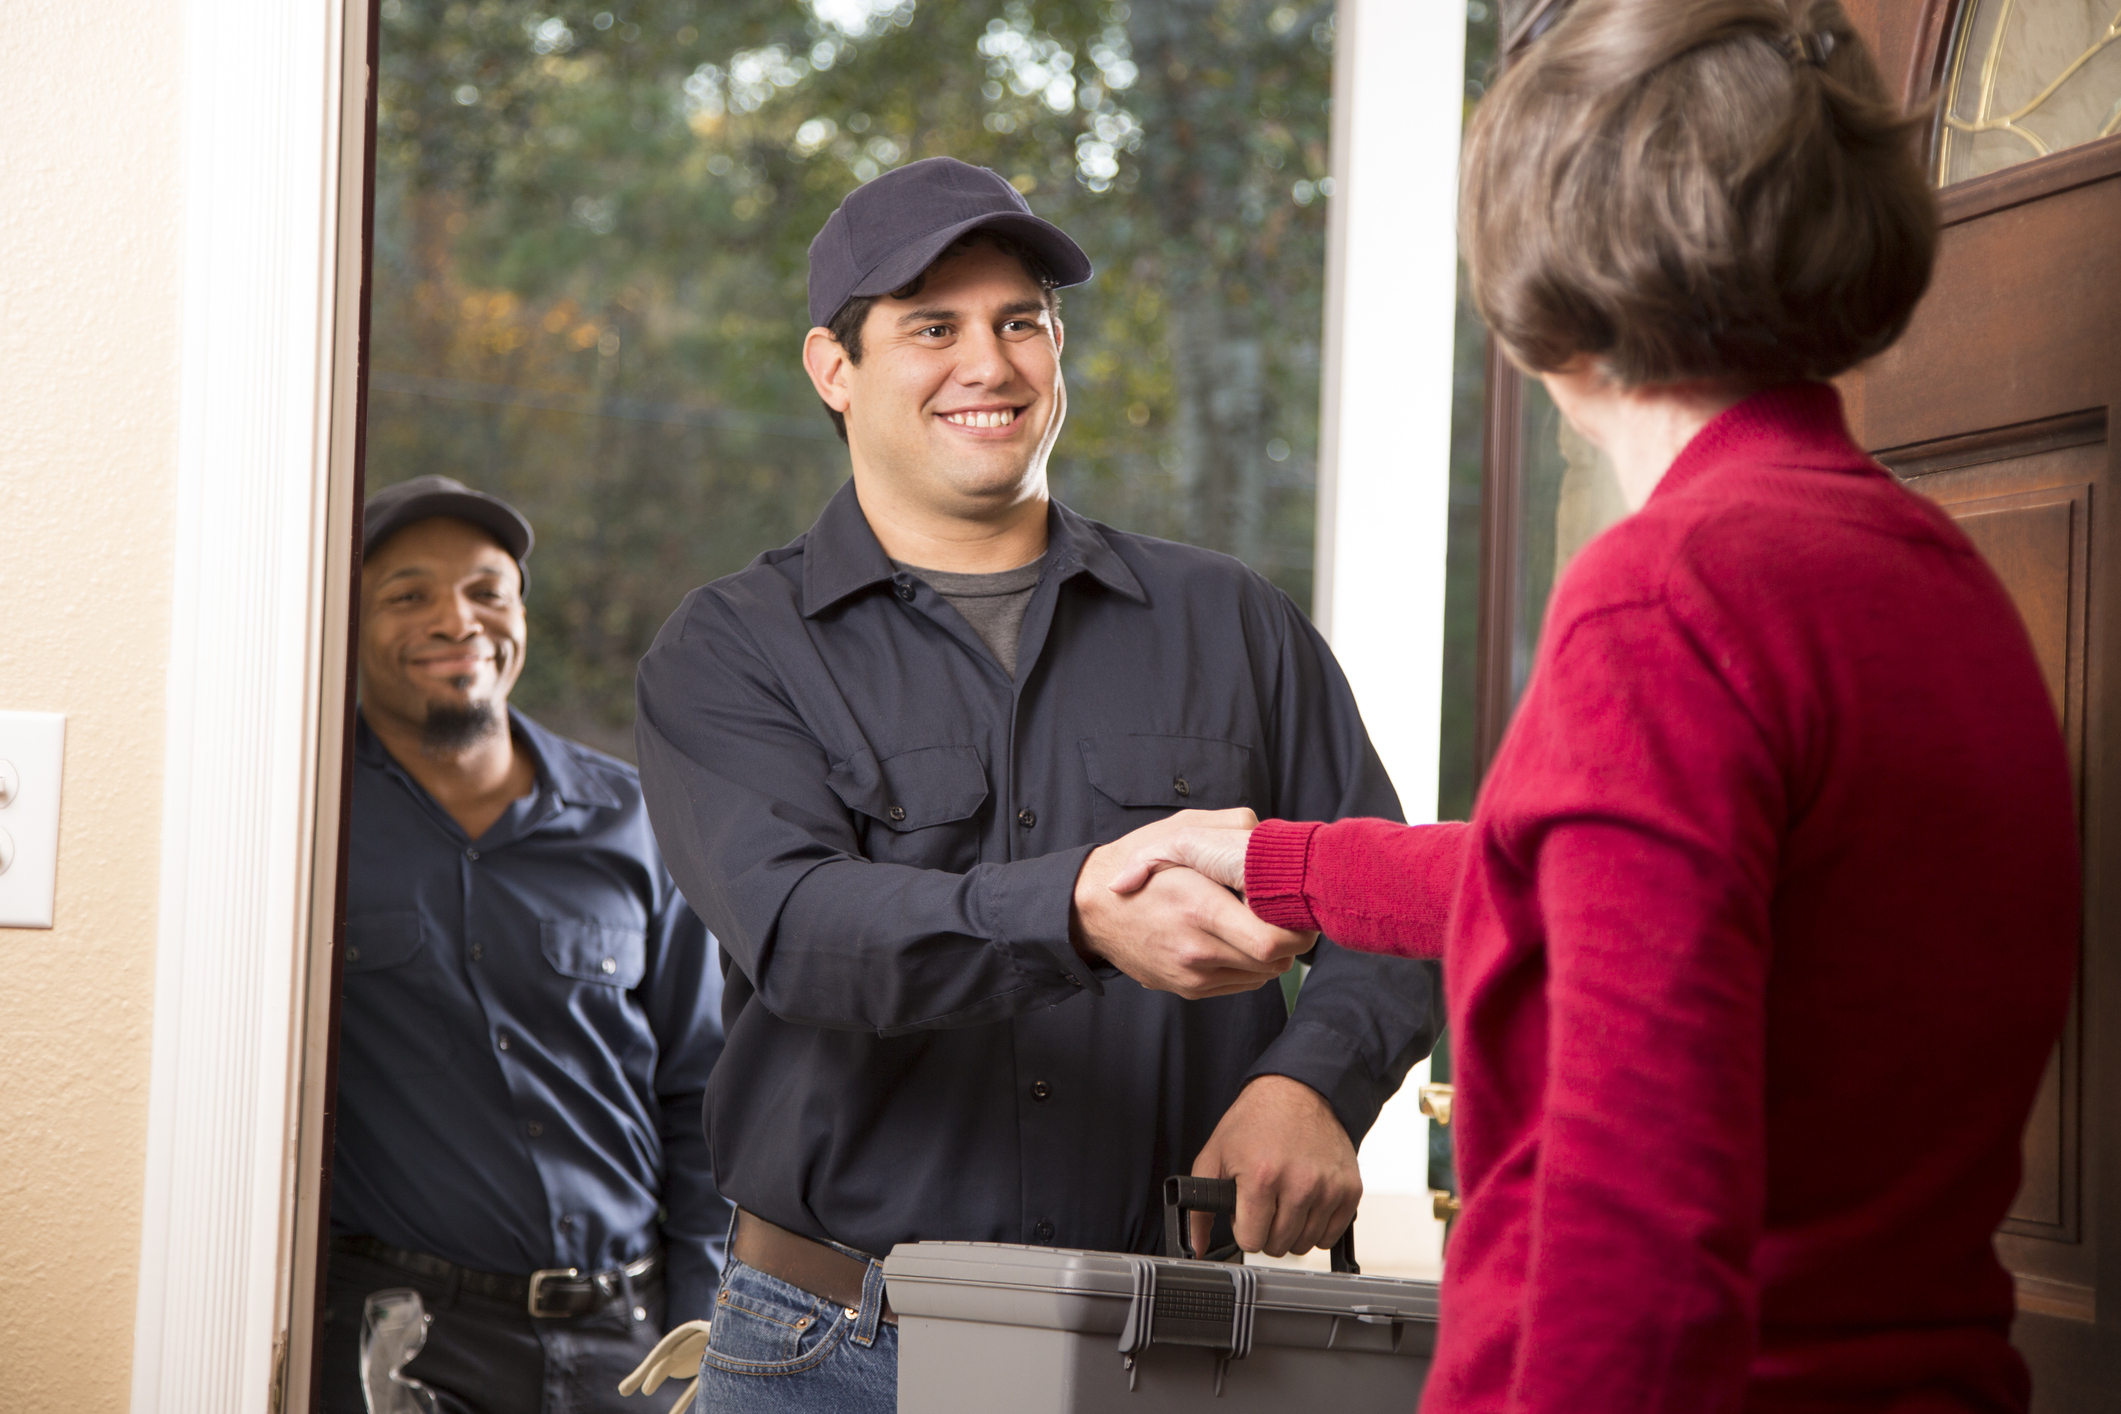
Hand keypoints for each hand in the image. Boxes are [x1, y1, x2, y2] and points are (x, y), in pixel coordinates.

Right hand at [1072, 820, 1314, 998]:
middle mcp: (1197, 950)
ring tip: (1256, 921)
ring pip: (1263, 975)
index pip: (1271, 940)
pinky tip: (1236, 937)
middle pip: (1274, 961)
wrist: (1090, 911)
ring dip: (1271, 951)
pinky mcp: (1190, 989)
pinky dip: (1250, 964)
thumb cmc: (1137, 866)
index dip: (1294, 925)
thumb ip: (1231, 827)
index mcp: (1199, 909)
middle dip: (1289, 937)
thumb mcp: (1180, 831)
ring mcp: (1193, 975)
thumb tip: (1272, 841)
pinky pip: (1242, 983)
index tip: (1292, 904)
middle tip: (1283, 910)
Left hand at [1190, 1075, 1360, 1258]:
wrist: (1299, 1092)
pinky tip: (1306, 1204)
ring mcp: (1329, 1188)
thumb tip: (1197, 1245)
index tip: (1246, 1213)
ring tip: (1285, 1201)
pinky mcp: (1351, 1189)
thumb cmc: (1257, 1120)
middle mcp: (1299, 1184)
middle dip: (1266, 1230)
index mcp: (1262, 1176)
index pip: (1251, 1241)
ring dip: (1291, 1231)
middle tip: (1265, 1204)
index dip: (1244, 1228)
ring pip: (1305, 1244)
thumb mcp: (1215, 1156)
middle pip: (1278, 1245)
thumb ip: (1200, 1207)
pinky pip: (1331, 1235)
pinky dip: (1318, 1227)